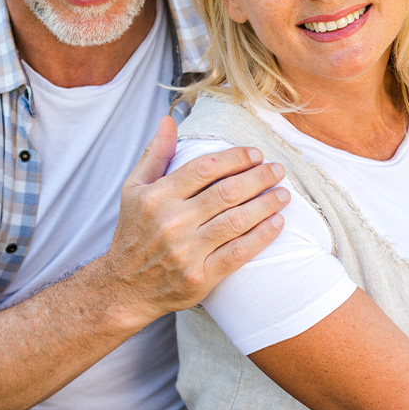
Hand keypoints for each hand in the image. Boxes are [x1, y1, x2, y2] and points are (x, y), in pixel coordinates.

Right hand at [99, 115, 288, 324]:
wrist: (124, 288)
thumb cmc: (133, 233)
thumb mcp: (133, 190)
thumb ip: (155, 155)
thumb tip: (168, 121)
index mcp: (157, 197)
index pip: (205, 168)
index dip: (235, 158)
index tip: (255, 154)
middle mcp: (172, 222)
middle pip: (227, 192)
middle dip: (259, 177)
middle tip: (277, 170)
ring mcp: (187, 251)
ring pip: (237, 220)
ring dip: (266, 204)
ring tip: (283, 193)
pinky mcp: (201, 276)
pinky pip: (239, 252)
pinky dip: (262, 236)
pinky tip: (277, 222)